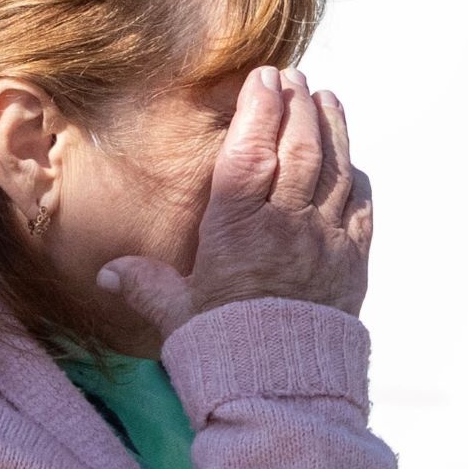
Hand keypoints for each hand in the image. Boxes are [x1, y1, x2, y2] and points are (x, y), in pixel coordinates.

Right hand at [96, 69, 372, 344]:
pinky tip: (350, 163)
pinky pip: (360, 207)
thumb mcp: (176, 315)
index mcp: (238, 228)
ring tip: (326, 99)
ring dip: (332, 129)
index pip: (251, 151)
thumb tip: (107, 272)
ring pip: (335, 168)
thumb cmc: (223, 350)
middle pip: (299, 148)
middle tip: (295, 79)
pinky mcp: (352, 262)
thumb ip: (146, 286)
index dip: (258, 108)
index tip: (263, 78)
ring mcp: (325, 240)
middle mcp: (286, 224)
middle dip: (297, 106)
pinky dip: (355, 177)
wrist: (282, 390)